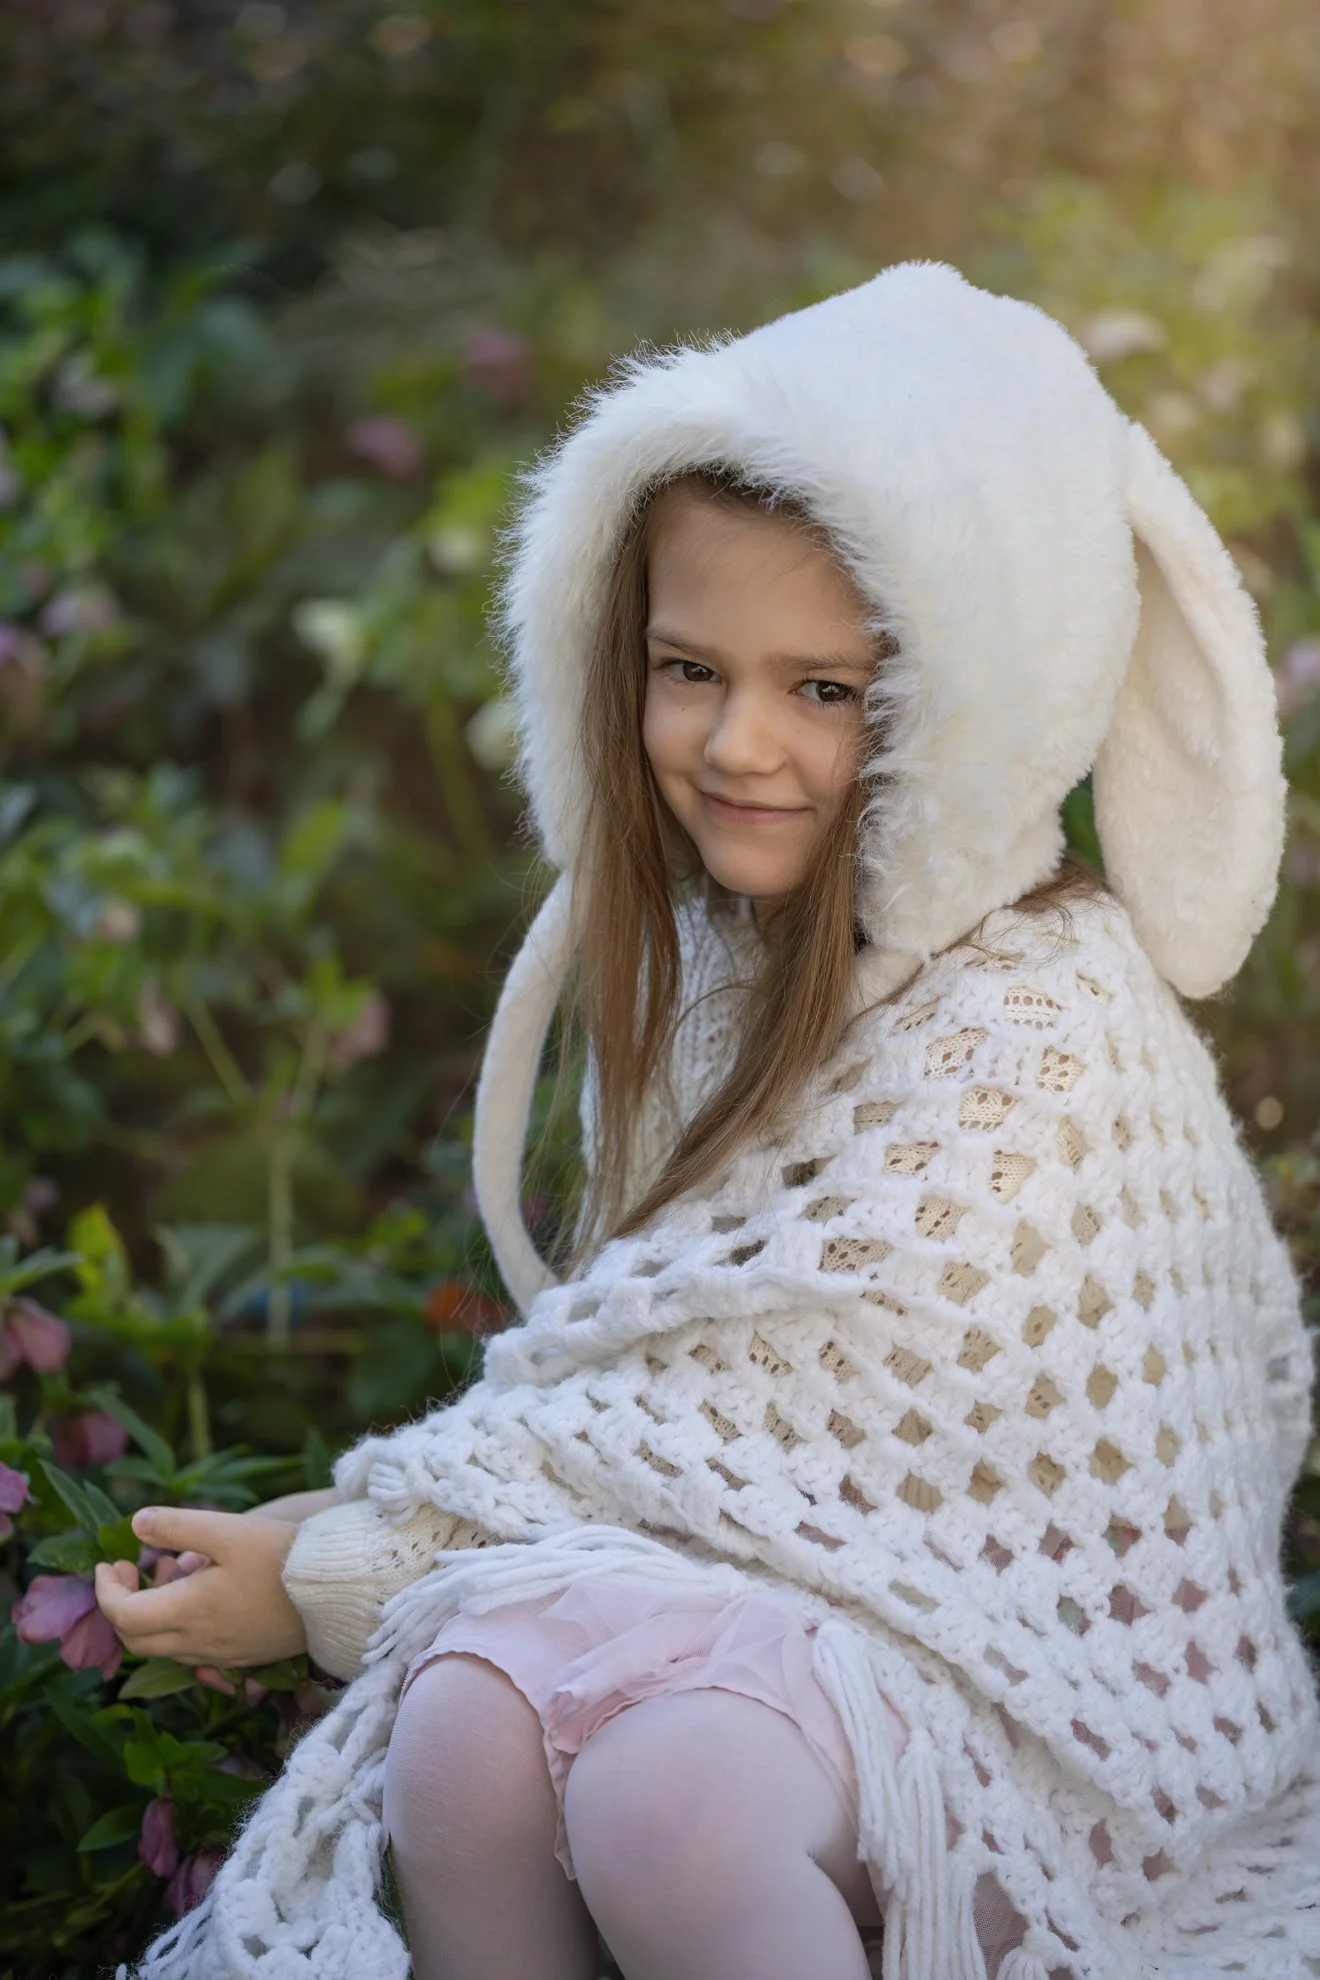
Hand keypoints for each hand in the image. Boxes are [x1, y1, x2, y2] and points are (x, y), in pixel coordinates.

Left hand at [93, 1507, 307, 1668]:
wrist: (338, 1592)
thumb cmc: (283, 1556)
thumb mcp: (229, 1529)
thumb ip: (178, 1525)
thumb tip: (135, 1523)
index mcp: (189, 1612)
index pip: (123, 1615)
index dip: (106, 1590)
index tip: (110, 1561)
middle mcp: (199, 1643)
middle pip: (136, 1640)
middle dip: (122, 1604)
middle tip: (132, 1567)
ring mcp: (220, 1655)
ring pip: (163, 1649)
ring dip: (151, 1614)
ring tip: (170, 1572)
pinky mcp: (241, 1658)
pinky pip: (191, 1653)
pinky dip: (177, 1627)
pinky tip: (199, 1595)